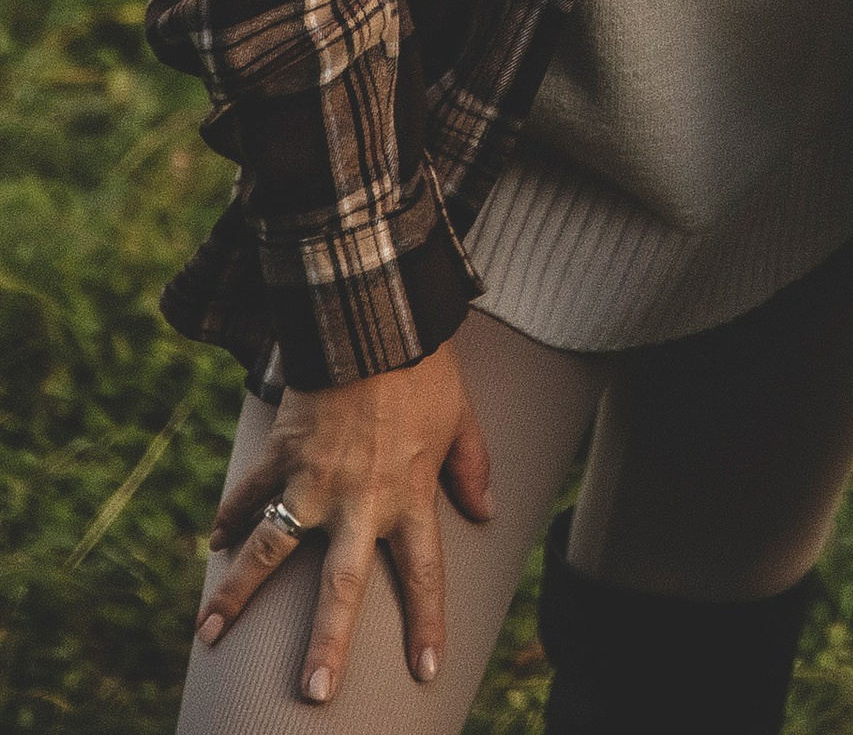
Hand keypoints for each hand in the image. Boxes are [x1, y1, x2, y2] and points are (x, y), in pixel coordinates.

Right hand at [199, 342, 493, 703]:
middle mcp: (359, 500)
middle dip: (326, 644)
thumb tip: (489, 511)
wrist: (375, 314)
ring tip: (208, 635)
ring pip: (271, 550)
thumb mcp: (461, 416)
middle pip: (342, 587)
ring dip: (237, 594)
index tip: (426, 673)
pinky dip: (230, 516)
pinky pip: (250, 492)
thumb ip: (472, 467)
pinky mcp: (283, 452)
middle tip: (314, 693)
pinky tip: (211, 546)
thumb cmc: (425, 367)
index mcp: (409, 495)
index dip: (427, 624)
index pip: (425, 574)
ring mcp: (314, 478)